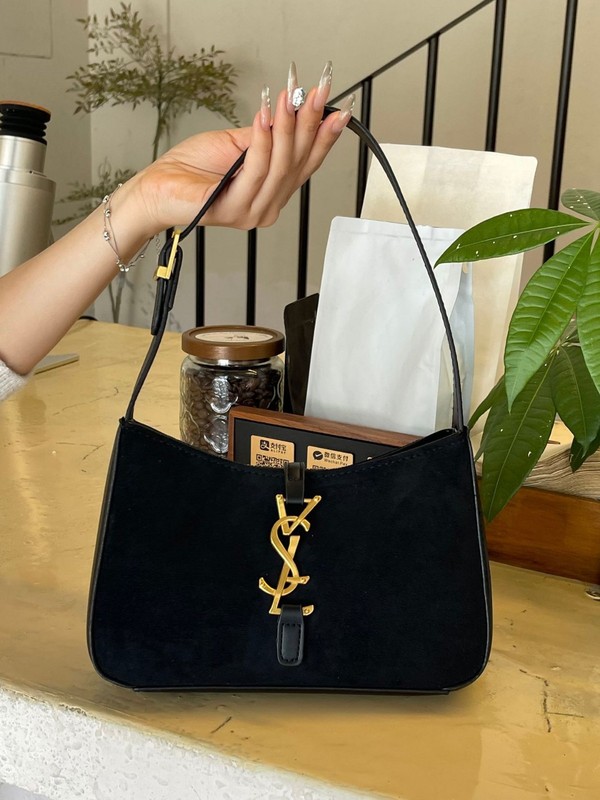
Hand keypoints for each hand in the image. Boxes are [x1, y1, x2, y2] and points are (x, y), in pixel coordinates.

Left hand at [131, 63, 353, 234]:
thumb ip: (265, 136)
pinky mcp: (233, 209)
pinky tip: (263, 118)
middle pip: (298, 162)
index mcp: (272, 192)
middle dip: (310, 124)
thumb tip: (290, 111)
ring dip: (286, 128)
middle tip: (316, 92)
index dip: (325, 136)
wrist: (158, 188)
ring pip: (280, 166)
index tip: (339, 109)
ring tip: (287, 99)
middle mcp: (267, 205)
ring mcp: (252, 211)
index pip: (306, 163)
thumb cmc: (191, 170)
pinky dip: (261, 141)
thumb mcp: (237, 144)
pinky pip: (254, 171)